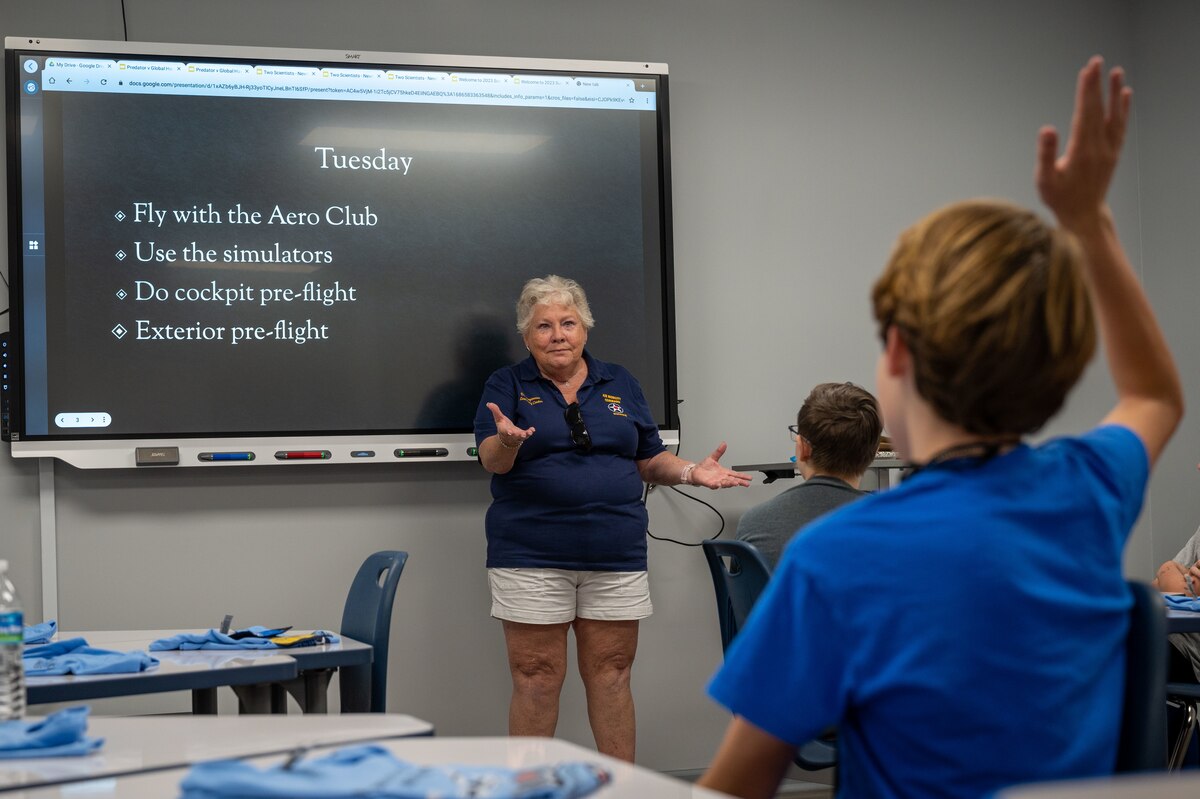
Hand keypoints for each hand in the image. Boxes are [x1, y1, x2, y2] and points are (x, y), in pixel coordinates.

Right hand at [487, 402, 534, 448]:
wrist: (508, 438)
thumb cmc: (503, 426)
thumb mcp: (498, 418)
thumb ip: (495, 411)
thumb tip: (488, 403)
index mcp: (503, 430)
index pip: (504, 431)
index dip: (507, 432)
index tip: (509, 432)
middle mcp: (511, 435)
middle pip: (514, 436)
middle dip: (517, 435)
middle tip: (521, 434)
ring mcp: (517, 436)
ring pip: (521, 437)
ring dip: (525, 435)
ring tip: (528, 433)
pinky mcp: (523, 436)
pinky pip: (527, 435)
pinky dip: (530, 432)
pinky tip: (532, 429)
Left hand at [689, 442, 752, 489]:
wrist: (695, 471)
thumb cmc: (704, 466)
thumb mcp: (713, 457)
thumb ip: (719, 451)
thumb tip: (724, 444)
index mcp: (724, 472)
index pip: (735, 474)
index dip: (743, 476)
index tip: (749, 478)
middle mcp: (721, 478)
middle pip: (733, 480)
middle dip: (740, 482)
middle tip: (746, 484)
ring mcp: (716, 481)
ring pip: (725, 483)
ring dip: (730, 483)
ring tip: (735, 483)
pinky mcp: (709, 483)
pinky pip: (713, 485)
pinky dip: (716, 485)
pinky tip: (719, 484)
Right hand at [1035, 56, 1130, 232]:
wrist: (1084, 216)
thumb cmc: (1059, 199)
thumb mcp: (1044, 180)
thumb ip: (1046, 154)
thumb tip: (1047, 129)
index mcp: (1082, 150)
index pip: (1085, 113)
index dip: (1086, 91)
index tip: (1087, 71)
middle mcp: (1100, 147)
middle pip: (1098, 109)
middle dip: (1096, 85)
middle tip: (1096, 61)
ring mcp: (1110, 149)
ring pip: (1115, 115)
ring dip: (1115, 92)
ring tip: (1116, 71)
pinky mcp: (1113, 153)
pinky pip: (1121, 126)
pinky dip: (1123, 109)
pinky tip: (1125, 95)